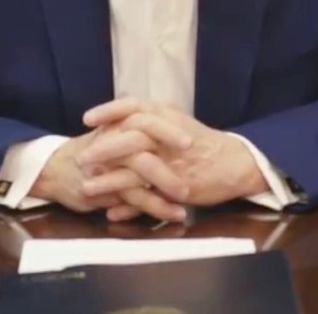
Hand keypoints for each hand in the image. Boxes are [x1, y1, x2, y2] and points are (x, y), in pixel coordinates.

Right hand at [30, 125, 189, 221]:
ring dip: (167, 183)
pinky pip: (134, 198)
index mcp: (116, 126)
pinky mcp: (105, 190)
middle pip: (143, 141)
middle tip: (193, 157)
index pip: (143, 119)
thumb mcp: (110, 133)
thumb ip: (135, 127)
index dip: (167, 127)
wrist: (55, 170)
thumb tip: (169, 118)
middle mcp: (111, 142)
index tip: (190, 138)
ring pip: (141, 171)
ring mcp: (107, 166)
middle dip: (170, 147)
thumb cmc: (90, 151)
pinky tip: (174, 212)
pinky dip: (156, 206)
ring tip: (189, 197)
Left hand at [80, 99, 268, 208]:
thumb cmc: (204, 144)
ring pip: (136, 169)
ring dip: (109, 180)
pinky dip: (129, 206)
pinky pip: (150, 197)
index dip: (109, 111)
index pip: (134, 107)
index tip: (86, 118)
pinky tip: (111, 212)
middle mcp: (169, 136)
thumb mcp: (178, 124)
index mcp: (168, 117)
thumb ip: (153, 123)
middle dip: (104, 148)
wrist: (236, 163)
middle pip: (131, 136)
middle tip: (81, 158)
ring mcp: (174, 163)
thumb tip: (123, 122)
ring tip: (86, 188)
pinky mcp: (180, 187)